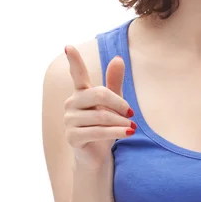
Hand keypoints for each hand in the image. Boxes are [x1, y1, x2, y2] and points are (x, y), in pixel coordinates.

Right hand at [63, 46, 135, 169]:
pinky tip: (128, 133)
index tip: (68, 47)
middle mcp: (72, 103)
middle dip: (119, 103)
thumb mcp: (114, 103)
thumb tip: (118, 58)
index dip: (74, 61)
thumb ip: (114, 82)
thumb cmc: (106, 125)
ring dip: (120, 122)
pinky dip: (116, 132)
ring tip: (132, 127)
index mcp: (81, 92)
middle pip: (99, 94)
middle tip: (132, 113)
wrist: (98, 154)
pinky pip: (98, 131)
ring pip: (101, 116)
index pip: (77, 74)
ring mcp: (69, 120)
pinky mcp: (72, 137)